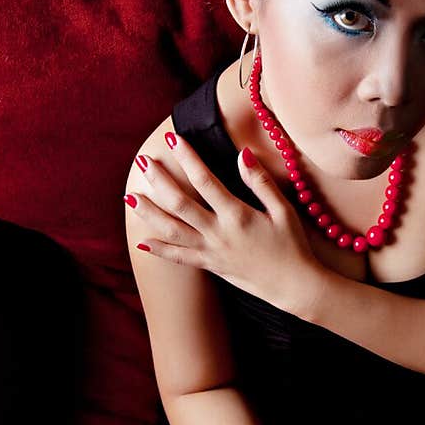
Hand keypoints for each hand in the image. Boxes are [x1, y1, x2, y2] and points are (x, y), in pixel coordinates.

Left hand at [127, 134, 324, 314]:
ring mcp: (212, 251)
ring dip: (150, 214)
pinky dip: (160, 251)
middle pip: (180, 203)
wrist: (294, 285)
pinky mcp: (211, 266)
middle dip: (159, 181)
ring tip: (130, 197)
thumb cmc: (292, 245)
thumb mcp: (283, 210)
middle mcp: (219, 233)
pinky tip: (142, 242)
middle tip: (143, 161)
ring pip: (172, 231)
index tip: (174, 139)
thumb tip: (243, 154)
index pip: (205, 180)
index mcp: (237, 215)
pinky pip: (180, 259)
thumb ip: (261, 182)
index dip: (187, 158)